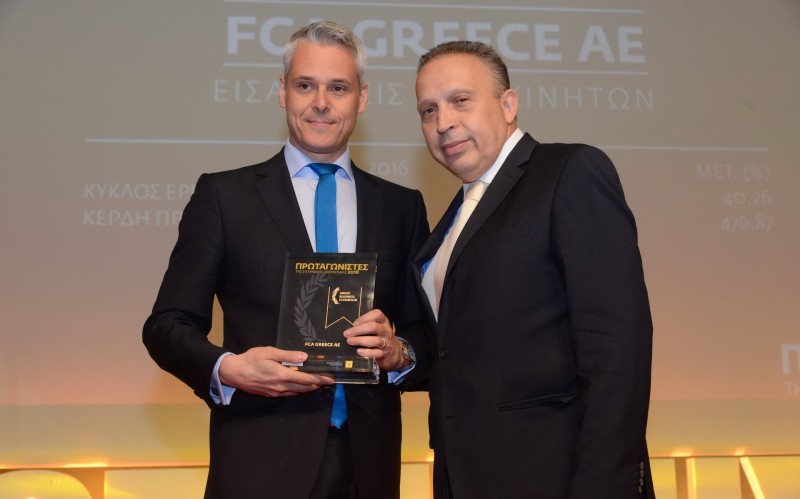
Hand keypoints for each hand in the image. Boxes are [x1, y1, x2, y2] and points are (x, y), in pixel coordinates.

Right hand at [218, 346, 333, 397]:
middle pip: (304, 388)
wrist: (233, 373)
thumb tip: (304, 357)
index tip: (330, 379)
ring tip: (316, 384)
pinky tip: (299, 387)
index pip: (306, 379)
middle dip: (317, 385)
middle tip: (327, 381)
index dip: (320, 379)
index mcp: (282, 375)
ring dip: (308, 389)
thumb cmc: (251, 359)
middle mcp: (281, 386)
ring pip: (297, 392)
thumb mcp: (269, 352)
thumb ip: (287, 355)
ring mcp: (276, 392)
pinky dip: (297, 391)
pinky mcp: (270, 394)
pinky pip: (288, 394)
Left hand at [343, 309, 405, 371]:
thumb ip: (367, 326)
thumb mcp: (378, 329)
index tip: (354, 324)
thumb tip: (350, 329)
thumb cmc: (381, 337)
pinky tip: (358, 351)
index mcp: (384, 322)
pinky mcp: (384, 354)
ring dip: (359, 340)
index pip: (377, 314)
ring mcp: (386, 343)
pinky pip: (375, 353)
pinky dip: (366, 352)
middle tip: (347, 334)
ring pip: (374, 340)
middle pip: (373, 327)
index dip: (364, 318)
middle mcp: (386, 331)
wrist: (394, 353)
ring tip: (349, 341)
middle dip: (358, 330)